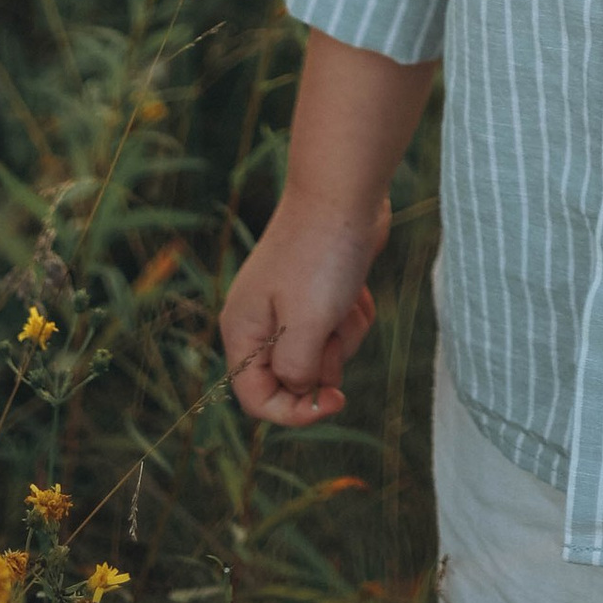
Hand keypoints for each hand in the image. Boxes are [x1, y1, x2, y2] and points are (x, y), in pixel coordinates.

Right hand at [221, 191, 390, 424]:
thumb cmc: (322, 255)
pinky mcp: (320, 289)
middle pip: (294, 378)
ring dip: (345, 334)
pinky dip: (354, 313)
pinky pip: (340, 325)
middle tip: (335, 330)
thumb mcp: (307, 325)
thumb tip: (301, 389)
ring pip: (323, 352)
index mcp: (243, 331)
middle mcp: (262, 320)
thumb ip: (296, 371)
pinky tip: (359, 287)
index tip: (334, 400)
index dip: (294, 411)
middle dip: (326, 363)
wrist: (344, 191)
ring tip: (348, 298)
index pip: (257, 399)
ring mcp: (291, 303)